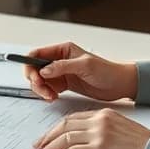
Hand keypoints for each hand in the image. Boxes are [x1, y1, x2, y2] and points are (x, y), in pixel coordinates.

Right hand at [23, 41, 137, 101]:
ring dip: (41, 89)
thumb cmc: (107, 71)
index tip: (33, 77)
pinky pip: (48, 89)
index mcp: (62, 50)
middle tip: (43, 89)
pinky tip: (54, 98)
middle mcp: (59, 60)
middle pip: (35, 68)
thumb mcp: (85, 66)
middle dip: (35, 80)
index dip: (30, 65)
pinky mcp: (63, 85)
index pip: (37, 54)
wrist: (119, 84)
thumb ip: (62, 66)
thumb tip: (44, 70)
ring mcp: (60, 73)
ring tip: (51, 96)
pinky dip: (47, 94)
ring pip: (40, 81)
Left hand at [32, 109, 149, 148]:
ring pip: (65, 138)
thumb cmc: (143, 147)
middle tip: (38, 146)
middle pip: (65, 125)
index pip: (74, 118)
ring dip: (49, 148)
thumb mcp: (121, 130)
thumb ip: (103, 130)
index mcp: (104, 114)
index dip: (58, 128)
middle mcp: (99, 121)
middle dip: (48, 136)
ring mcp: (99, 134)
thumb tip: (86, 142)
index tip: (49, 136)